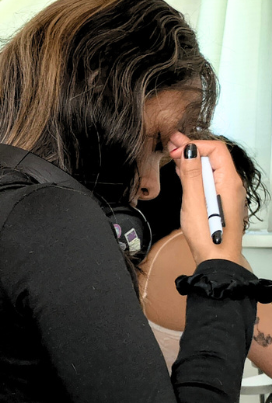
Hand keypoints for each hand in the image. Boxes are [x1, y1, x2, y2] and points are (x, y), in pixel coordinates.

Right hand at [167, 133, 245, 264]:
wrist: (217, 258)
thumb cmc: (209, 236)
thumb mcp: (194, 202)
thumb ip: (192, 174)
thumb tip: (189, 151)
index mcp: (228, 181)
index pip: (215, 149)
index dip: (194, 145)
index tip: (175, 149)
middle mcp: (231, 184)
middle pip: (213, 156)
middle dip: (191, 148)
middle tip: (171, 143)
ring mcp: (226, 192)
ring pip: (210, 167)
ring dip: (192, 159)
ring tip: (173, 153)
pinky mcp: (219, 200)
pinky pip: (209, 179)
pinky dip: (195, 172)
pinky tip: (183, 172)